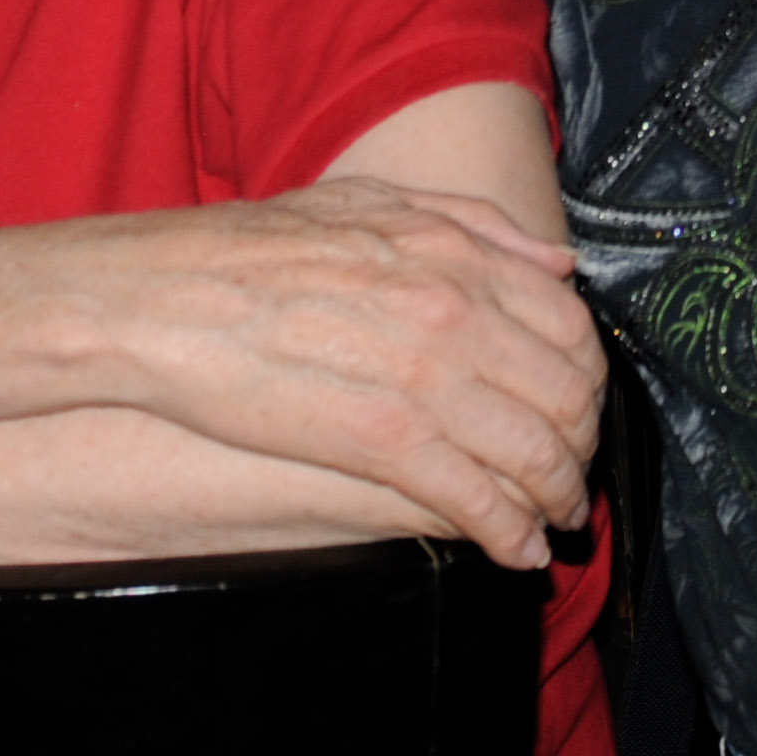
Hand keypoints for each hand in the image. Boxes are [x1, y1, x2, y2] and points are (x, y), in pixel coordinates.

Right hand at [98, 177, 605, 569]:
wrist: (166, 297)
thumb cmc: (254, 247)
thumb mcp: (372, 204)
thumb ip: (474, 226)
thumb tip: (555, 264)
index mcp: (457, 257)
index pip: (572, 326)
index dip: (589, 376)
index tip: (583, 404)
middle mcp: (457, 315)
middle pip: (569, 394)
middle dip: (584, 444)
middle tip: (575, 471)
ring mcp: (424, 382)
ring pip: (535, 452)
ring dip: (558, 497)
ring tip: (556, 521)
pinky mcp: (382, 444)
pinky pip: (475, 499)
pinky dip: (510, 533)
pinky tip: (516, 551)